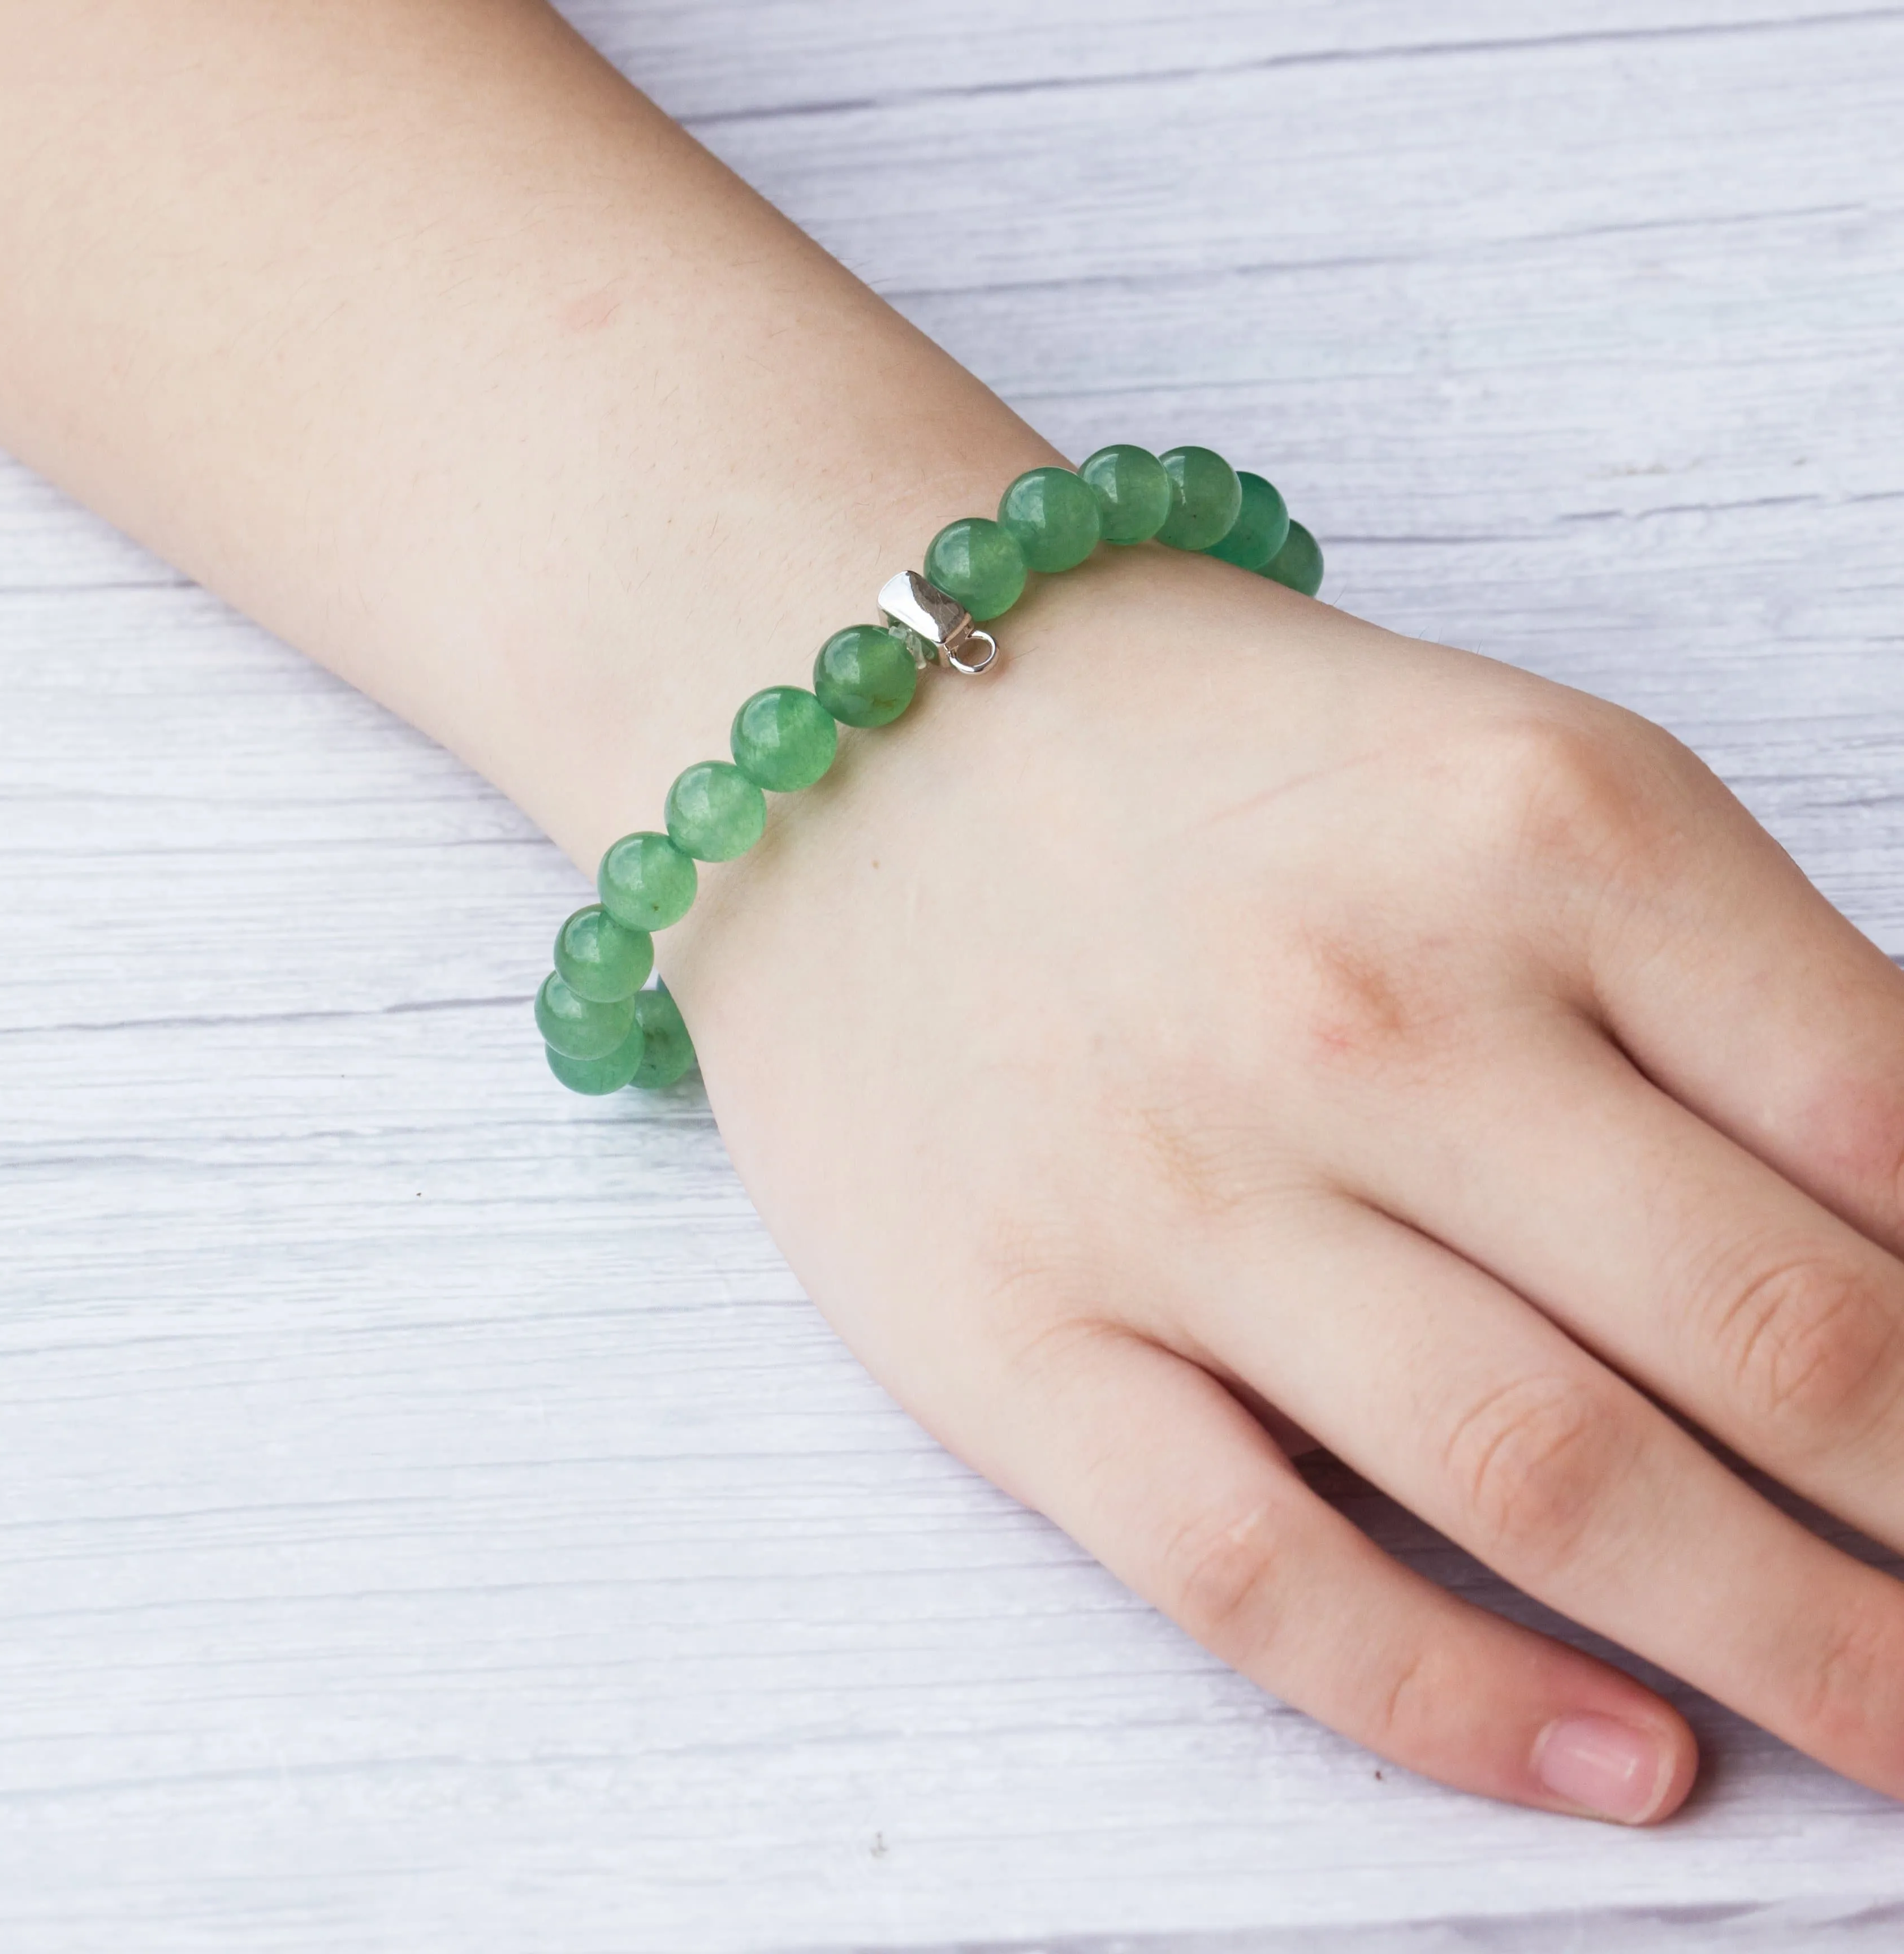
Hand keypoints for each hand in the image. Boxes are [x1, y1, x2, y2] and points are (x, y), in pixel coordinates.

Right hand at [669, 544, 1903, 1823]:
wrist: (861, 752)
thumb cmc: (1215, 767)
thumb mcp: (1518, 782)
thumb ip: (1731, 995)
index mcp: (1543, 834)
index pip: (1894, 1132)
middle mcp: (1368, 1009)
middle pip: (1769, 1338)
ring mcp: (1178, 1186)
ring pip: (1544, 1479)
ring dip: (1793, 1649)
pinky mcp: (1014, 1330)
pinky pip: (1263, 1570)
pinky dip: (1466, 1704)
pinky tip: (1624, 1765)